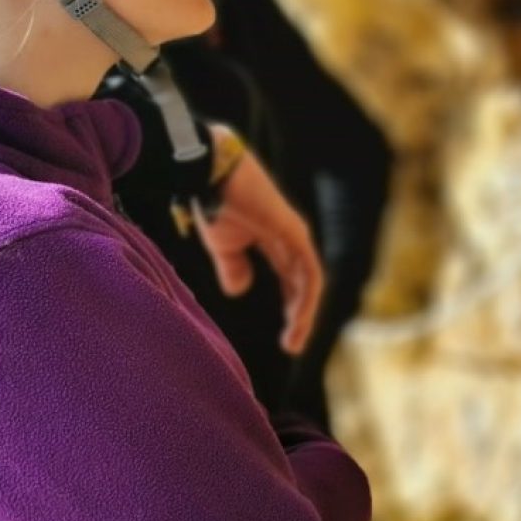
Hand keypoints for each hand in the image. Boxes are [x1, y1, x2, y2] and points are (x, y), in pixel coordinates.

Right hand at [193, 145, 324, 354]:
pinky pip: (309, 273)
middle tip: (292, 345)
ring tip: (293, 341)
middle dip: (300, 316)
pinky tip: (299, 318)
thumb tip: (239, 291)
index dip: (293, 307)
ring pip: (310, 283)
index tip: (287, 337)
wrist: (210, 175)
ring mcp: (296, 235)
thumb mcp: (224, 246)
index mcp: (275, 240)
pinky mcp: (295, 234)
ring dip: (304, 314)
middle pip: (304, 283)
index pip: (293, 278)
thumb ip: (233, 268)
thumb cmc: (214, 203)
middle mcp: (292, 238)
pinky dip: (307, 298)